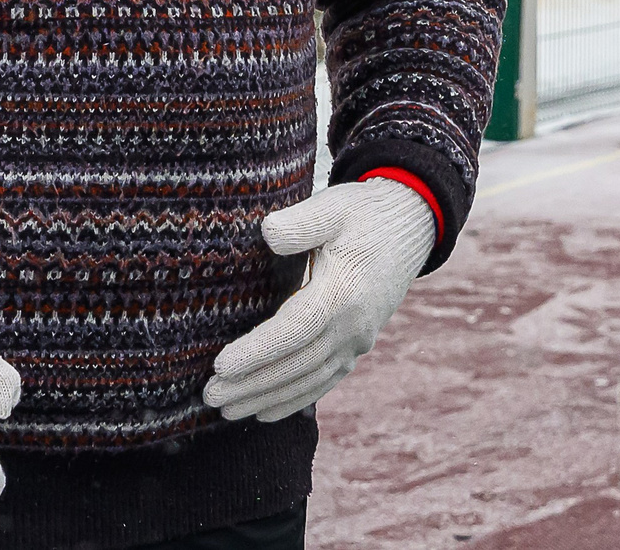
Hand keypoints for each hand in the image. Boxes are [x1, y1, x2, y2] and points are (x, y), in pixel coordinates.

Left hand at [202, 180, 436, 421]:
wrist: (409, 227)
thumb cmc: (363, 213)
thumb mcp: (333, 206)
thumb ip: (302, 222)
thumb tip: (268, 233)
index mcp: (343, 291)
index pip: (294, 330)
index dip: (257, 351)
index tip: (220, 365)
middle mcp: (353, 325)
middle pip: (297, 365)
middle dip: (252, 384)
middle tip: (210, 395)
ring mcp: (358, 340)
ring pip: (308, 380)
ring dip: (266, 399)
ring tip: (226, 411)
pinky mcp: (358, 345)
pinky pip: (324, 381)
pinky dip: (294, 400)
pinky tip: (264, 412)